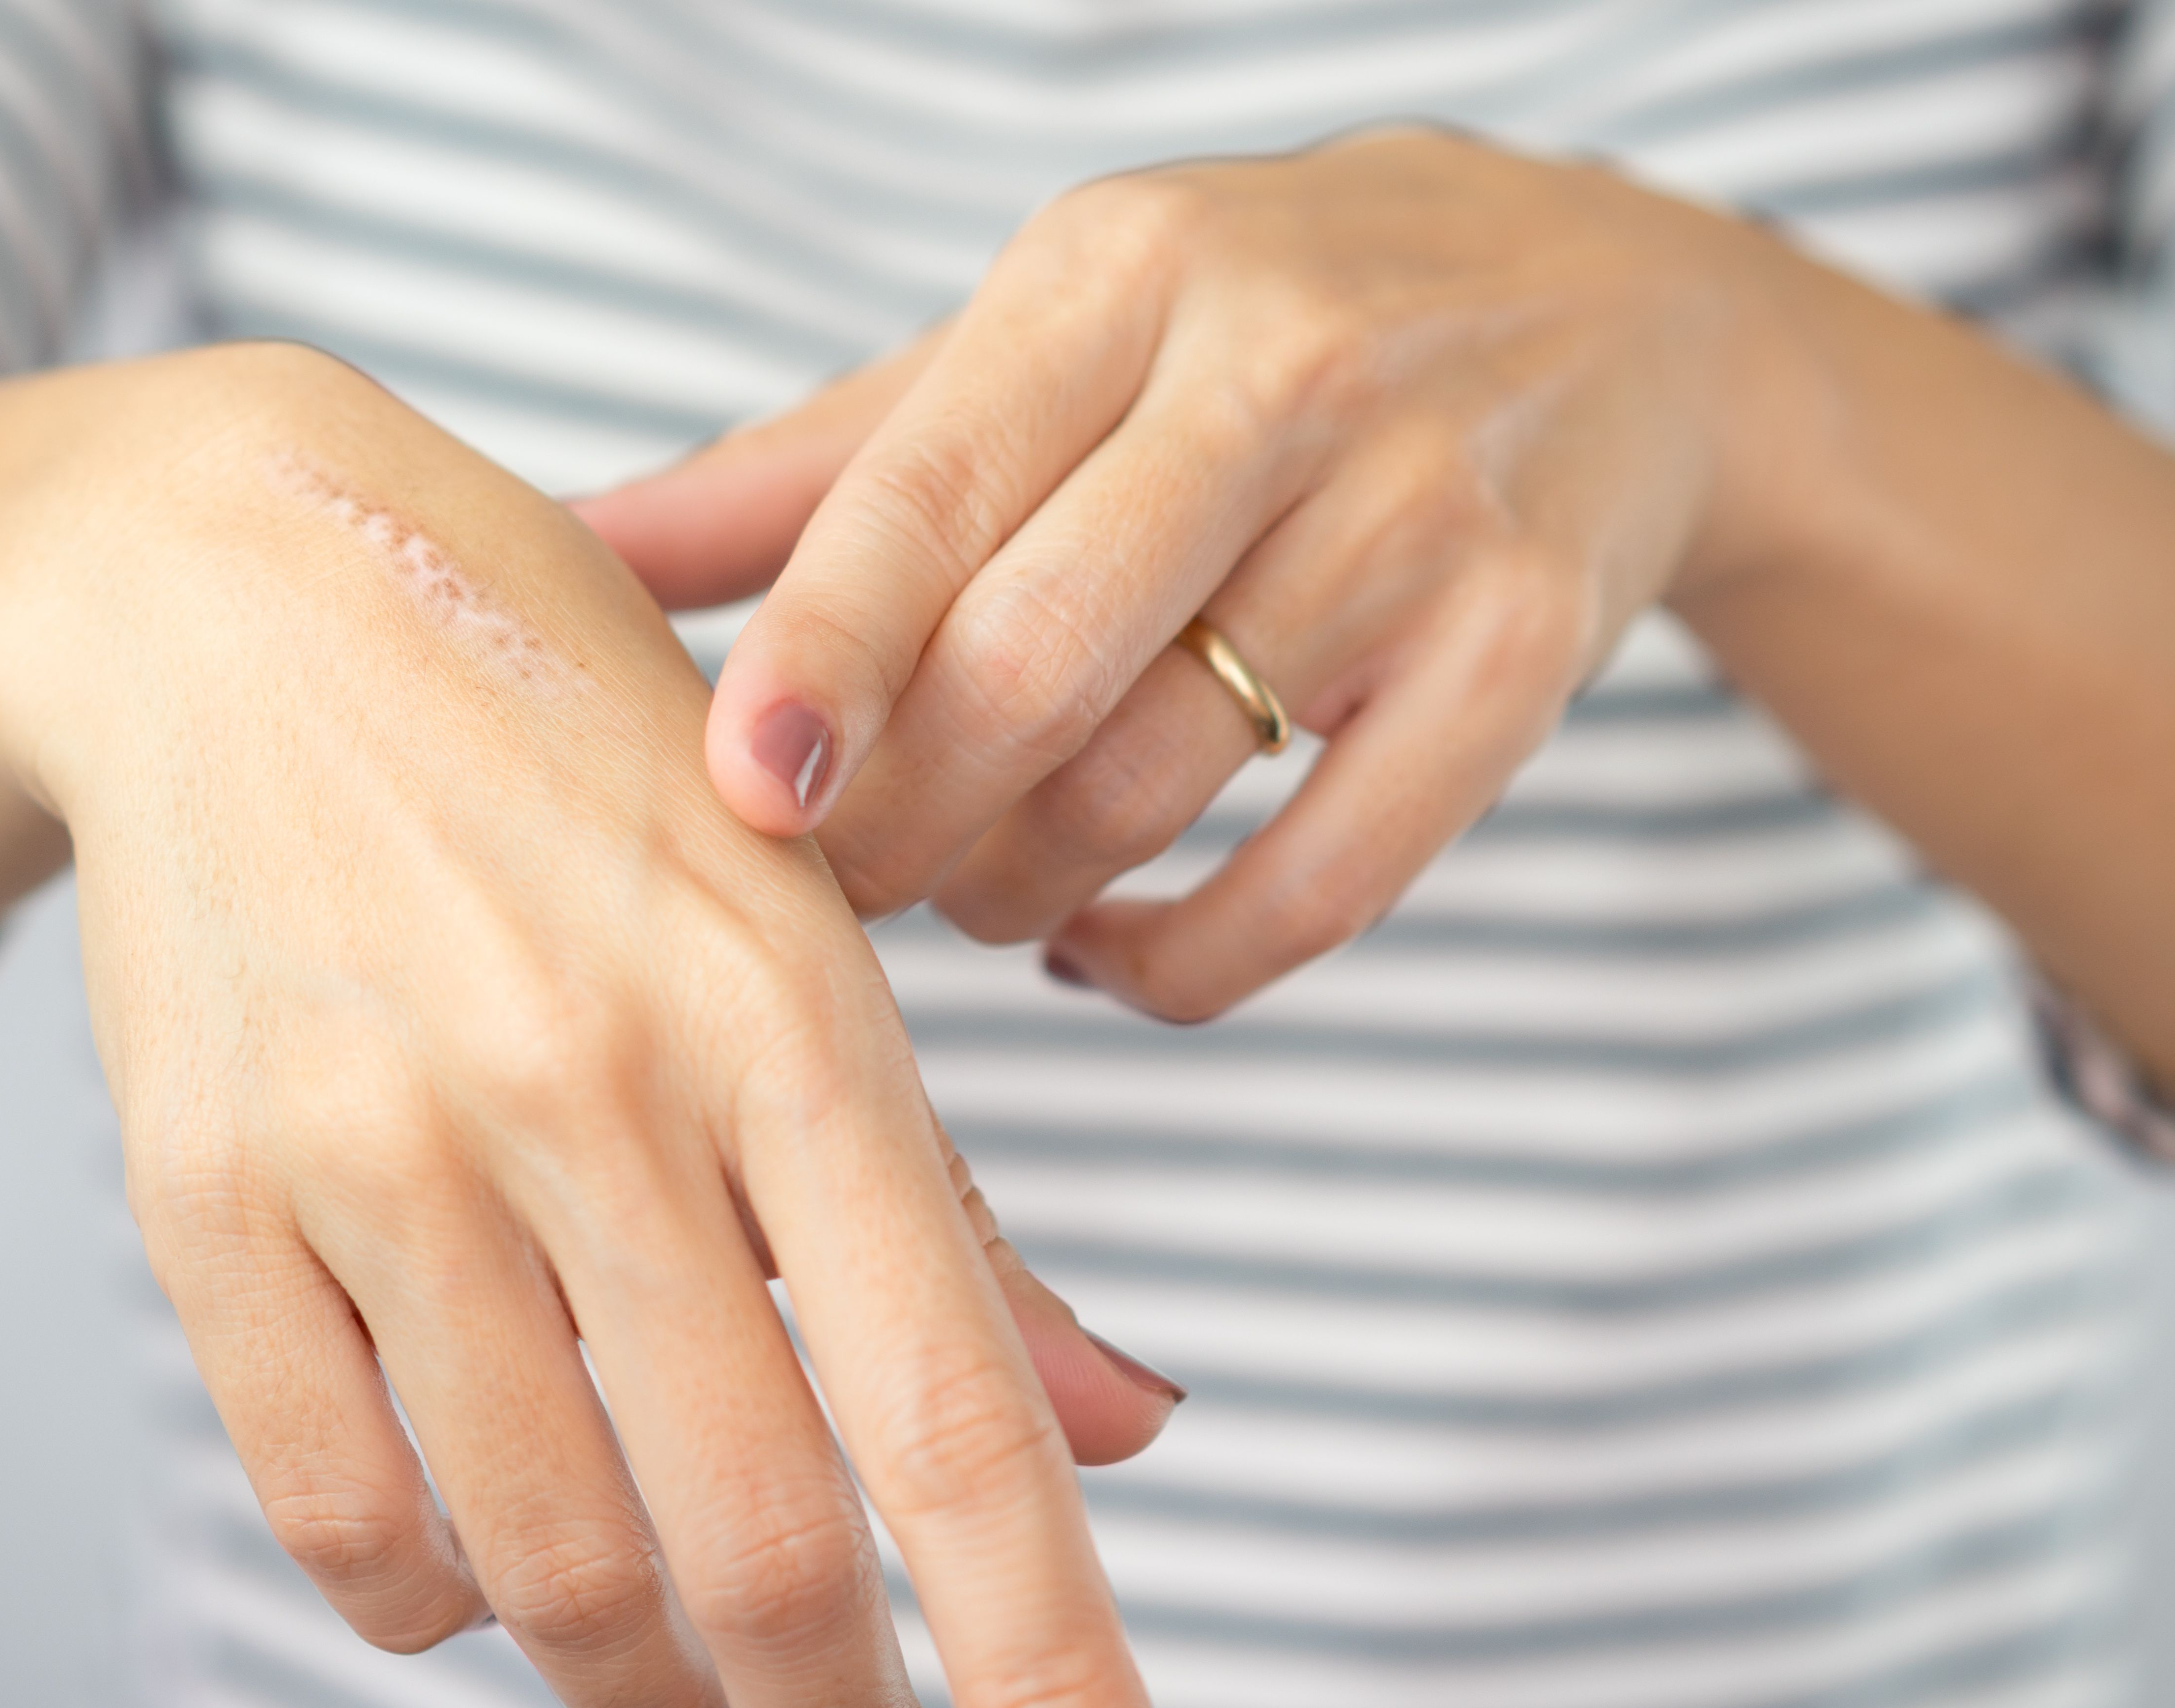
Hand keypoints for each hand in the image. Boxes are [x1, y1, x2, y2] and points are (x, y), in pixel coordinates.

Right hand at [0, 345, 1178, 1707]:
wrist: (241, 593)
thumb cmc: (571, 761)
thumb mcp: (803, 931)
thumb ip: (954, 1210)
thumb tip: (1121, 1434)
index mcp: (788, 1011)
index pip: (953, 1412)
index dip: (1047, 1668)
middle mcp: (591, 1084)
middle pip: (751, 1539)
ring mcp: (381, 1144)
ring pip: (546, 1562)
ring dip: (642, 1685)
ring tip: (681, 1676)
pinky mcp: (205, 1191)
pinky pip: (342, 1512)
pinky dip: (440, 1603)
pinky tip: (491, 1570)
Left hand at [581, 130, 1810, 1017]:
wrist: (1603, 306)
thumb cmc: (1242, 339)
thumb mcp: (1033, 346)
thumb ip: (808, 471)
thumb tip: (572, 557)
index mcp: (1118, 275)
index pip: (929, 493)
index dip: (820, 660)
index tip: (738, 793)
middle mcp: (1279, 376)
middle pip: (1036, 663)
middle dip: (902, 821)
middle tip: (843, 880)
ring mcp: (1421, 518)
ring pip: (1157, 787)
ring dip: (1019, 893)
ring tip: (980, 889)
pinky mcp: (1524, 656)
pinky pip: (1318, 885)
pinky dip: (1180, 964)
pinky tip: (1112, 947)